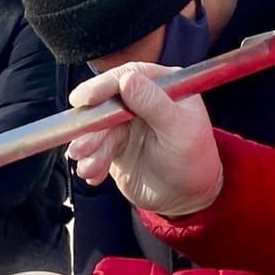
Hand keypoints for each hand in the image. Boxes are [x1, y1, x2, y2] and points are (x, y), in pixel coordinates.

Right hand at [67, 64, 221, 218]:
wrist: (187, 198)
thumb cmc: (194, 161)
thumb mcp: (180, 131)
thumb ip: (154, 104)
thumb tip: (127, 79)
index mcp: (163, 86)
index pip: (129, 76)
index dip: (104, 85)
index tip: (86, 99)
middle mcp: (142, 100)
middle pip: (105, 102)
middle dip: (91, 125)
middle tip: (80, 145)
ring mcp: (125, 122)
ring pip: (96, 128)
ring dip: (88, 147)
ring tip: (89, 167)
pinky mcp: (114, 144)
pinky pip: (94, 148)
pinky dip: (90, 162)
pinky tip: (94, 175)